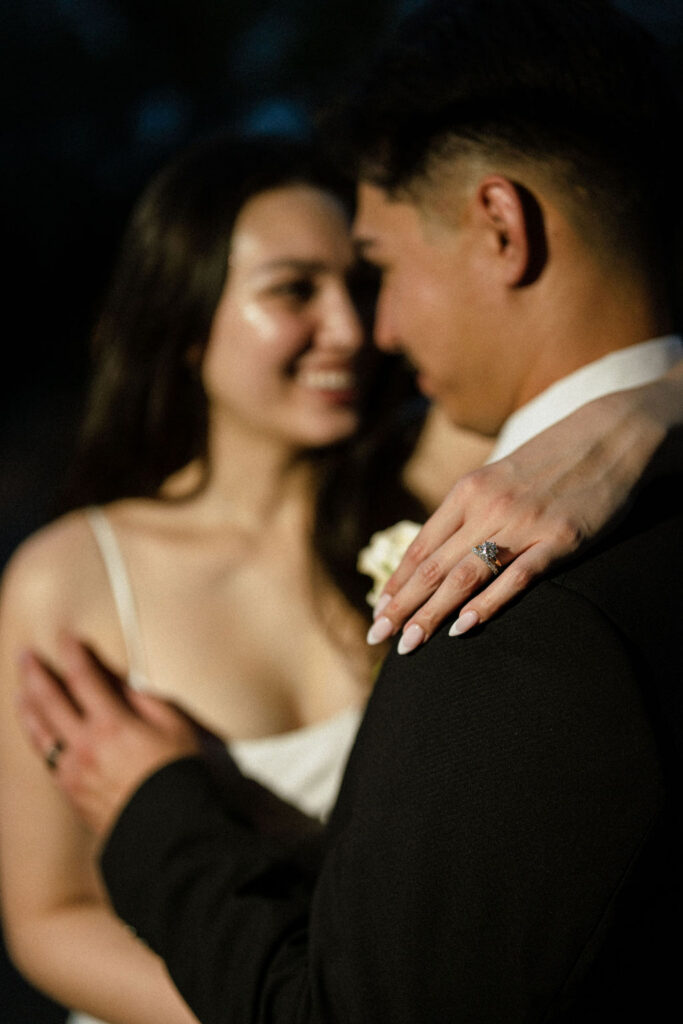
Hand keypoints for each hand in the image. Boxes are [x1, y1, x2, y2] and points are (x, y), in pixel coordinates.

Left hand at [16, 636, 201, 837]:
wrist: (169, 830)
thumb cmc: (178, 775)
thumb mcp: (173, 725)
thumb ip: (144, 699)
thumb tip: (122, 683)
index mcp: (112, 724)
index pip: (83, 677)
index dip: (71, 653)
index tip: (64, 637)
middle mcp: (84, 745)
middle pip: (49, 700)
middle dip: (35, 673)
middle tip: (25, 655)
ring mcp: (72, 770)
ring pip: (39, 731)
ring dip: (27, 705)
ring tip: (20, 690)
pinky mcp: (70, 791)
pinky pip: (46, 757)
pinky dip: (38, 737)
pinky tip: (37, 730)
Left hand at [370, 378, 679, 652]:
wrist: (611, 432)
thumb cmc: (551, 458)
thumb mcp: (500, 475)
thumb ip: (470, 509)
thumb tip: (438, 548)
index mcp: (469, 490)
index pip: (422, 546)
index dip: (397, 582)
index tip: (378, 611)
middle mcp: (488, 506)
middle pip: (434, 566)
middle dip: (402, 606)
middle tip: (377, 636)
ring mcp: (524, 523)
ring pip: (465, 576)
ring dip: (432, 613)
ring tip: (409, 643)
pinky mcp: (560, 538)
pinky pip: (516, 577)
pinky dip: (488, 604)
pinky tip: (464, 627)